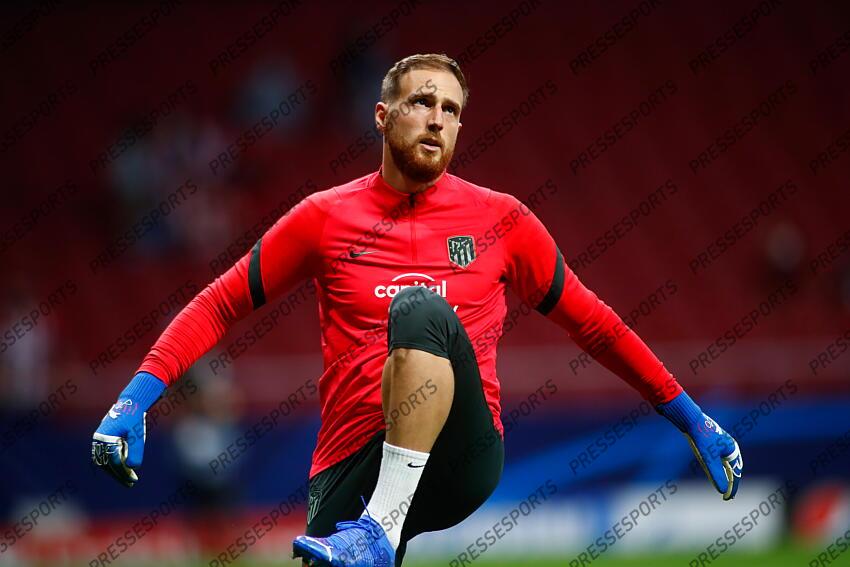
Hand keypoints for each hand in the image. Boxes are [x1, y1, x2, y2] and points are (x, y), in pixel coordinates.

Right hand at [92, 372, 164, 486]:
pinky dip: (112, 463)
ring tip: (127, 478)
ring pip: (104, 461)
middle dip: (119, 474)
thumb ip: (135, 450)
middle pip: (107, 463)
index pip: (115, 461)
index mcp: (106, 438)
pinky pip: (104, 456)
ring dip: (114, 471)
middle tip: (130, 483)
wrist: (130, 403)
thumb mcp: (138, 434)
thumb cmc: (135, 418)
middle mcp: (99, 440)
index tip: (133, 480)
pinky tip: (123, 468)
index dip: (124, 472)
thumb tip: (133, 467)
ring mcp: (98, 439)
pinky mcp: (101, 439)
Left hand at [683, 413, 742, 499]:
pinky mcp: (711, 443)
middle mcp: (729, 447)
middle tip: (728, 496)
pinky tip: (713, 474)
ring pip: (725, 464)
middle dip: (731, 482)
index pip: (735, 473)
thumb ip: (716, 474)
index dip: (732, 487)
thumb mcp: (708, 458)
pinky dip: (718, 469)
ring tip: (723, 488)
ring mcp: (720, 445)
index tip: (728, 498)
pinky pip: (717, 459)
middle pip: (733, 469)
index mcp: (732, 450)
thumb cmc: (701, 437)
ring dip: (725, 476)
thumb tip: (723, 491)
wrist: (690, 419)